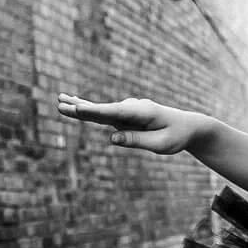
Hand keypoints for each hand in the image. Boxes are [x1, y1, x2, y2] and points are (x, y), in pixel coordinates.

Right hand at [56, 95, 207, 153]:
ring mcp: (128, 111)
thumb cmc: (176, 136)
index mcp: (143, 112)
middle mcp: (133, 108)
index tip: (79, 109)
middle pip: (103, 109)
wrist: (187, 126)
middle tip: (60, 104)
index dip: (95, 112)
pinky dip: (89, 109)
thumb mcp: (161, 144)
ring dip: (80, 106)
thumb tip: (112, 138)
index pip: (115, 113)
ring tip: (60, 102)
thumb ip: (136, 141)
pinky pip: (105, 114)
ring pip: (100, 110)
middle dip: (81, 107)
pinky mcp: (125, 116)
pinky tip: (74, 104)